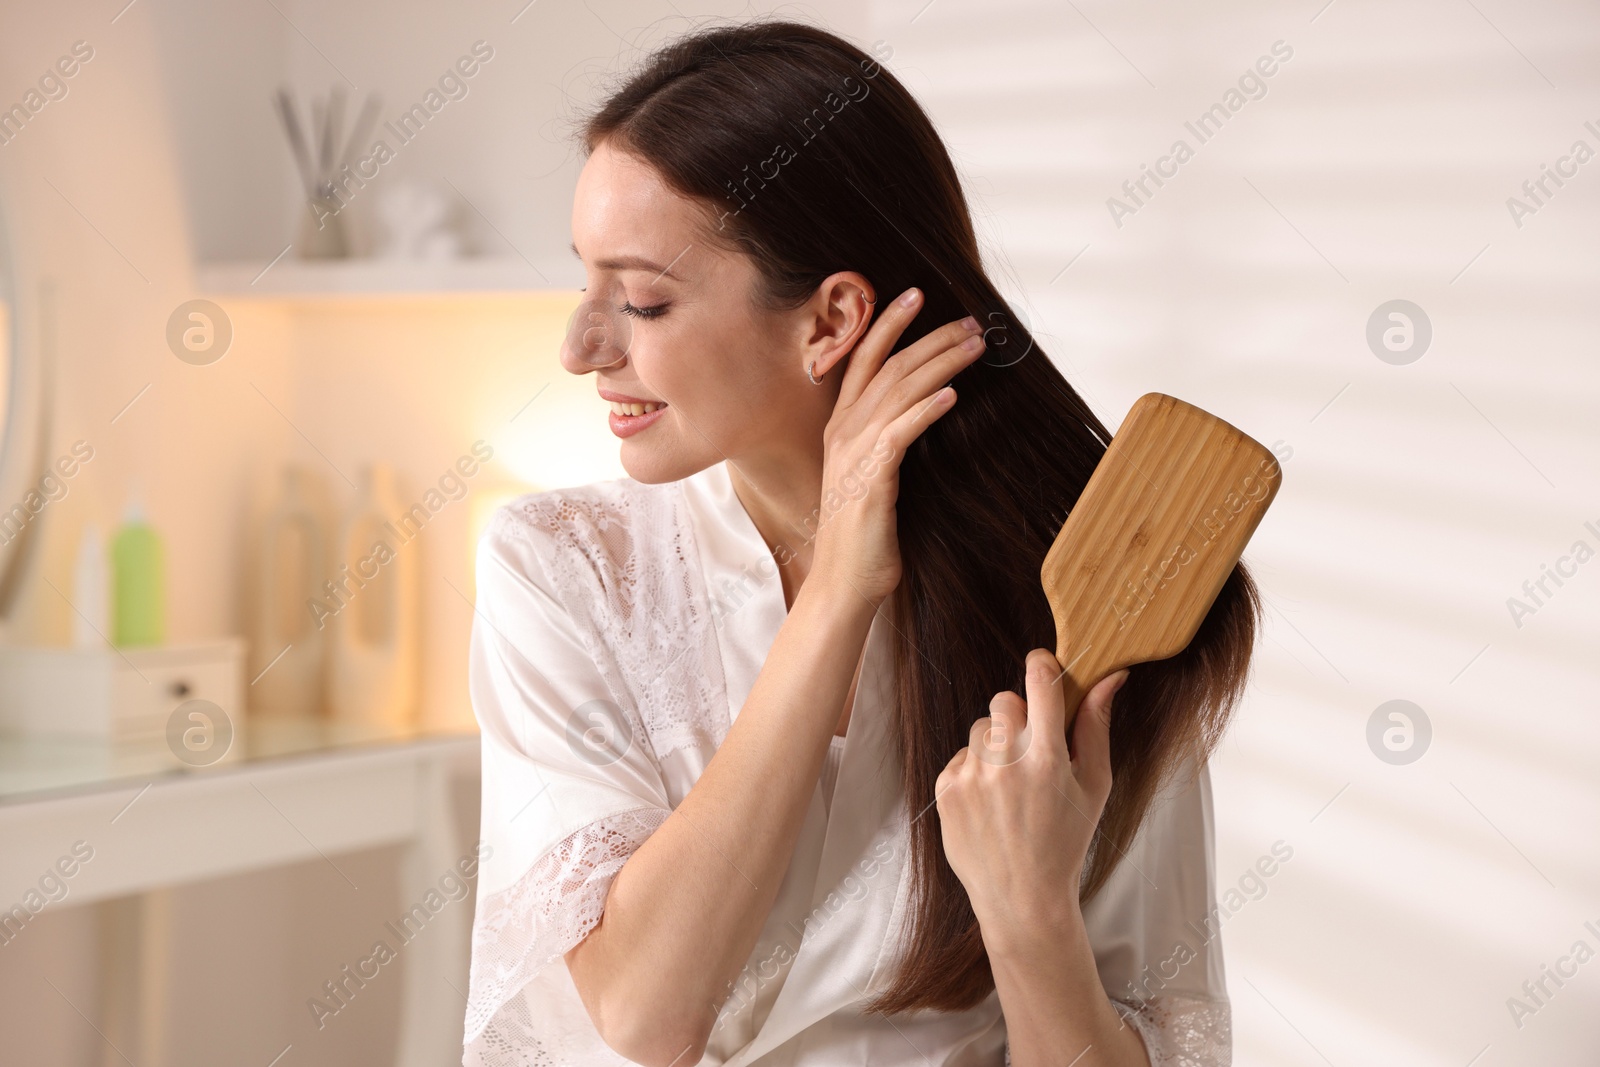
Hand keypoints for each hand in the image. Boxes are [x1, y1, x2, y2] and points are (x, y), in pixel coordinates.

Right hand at [810, 287, 986, 604]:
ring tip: (974, 347)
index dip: (888, 324)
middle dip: (929, 337)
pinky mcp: (872, 479)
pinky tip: (953, 394)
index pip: (863, 360)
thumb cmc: (864, 536)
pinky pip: (901, 433)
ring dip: (940, 364)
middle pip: (887, 366)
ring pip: (899, 391)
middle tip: (969, 320)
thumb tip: (921, 414)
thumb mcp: (873, 477)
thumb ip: (888, 442)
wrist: (844, 583)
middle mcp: (844, 433)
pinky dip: (927, 409)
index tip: (915, 294)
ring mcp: (855, 454)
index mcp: (842, 428)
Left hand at [933, 649, 1129, 946]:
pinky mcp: (946, 790)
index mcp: (1047, 759)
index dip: (1042, 665)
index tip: (1043, 668)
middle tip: (1031, 749)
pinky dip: (975, 770)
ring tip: (1011, 785)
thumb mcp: (1094, 787)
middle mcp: (1005, 764)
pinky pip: (960, 755)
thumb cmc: (1065, 841)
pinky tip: (991, 801)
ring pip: (980, 728)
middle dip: (1019, 715)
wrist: (1022, 898)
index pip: (1040, 683)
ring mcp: (971, 777)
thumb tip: (1110, 676)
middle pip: (1004, 699)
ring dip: (995, 745)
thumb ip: (1096, 726)